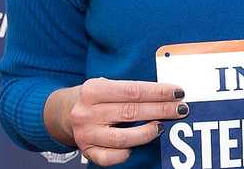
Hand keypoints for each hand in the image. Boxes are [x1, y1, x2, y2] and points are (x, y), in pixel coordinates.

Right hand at [48, 77, 187, 165]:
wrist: (63, 113)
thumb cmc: (93, 98)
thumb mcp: (105, 85)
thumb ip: (130, 90)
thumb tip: (165, 95)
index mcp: (93, 90)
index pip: (133, 91)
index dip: (158, 92)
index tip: (177, 92)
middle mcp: (87, 112)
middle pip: (132, 112)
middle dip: (161, 110)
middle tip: (180, 109)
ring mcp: (87, 134)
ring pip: (124, 138)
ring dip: (148, 132)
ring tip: (162, 125)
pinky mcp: (87, 151)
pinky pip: (112, 157)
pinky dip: (127, 152)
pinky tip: (137, 144)